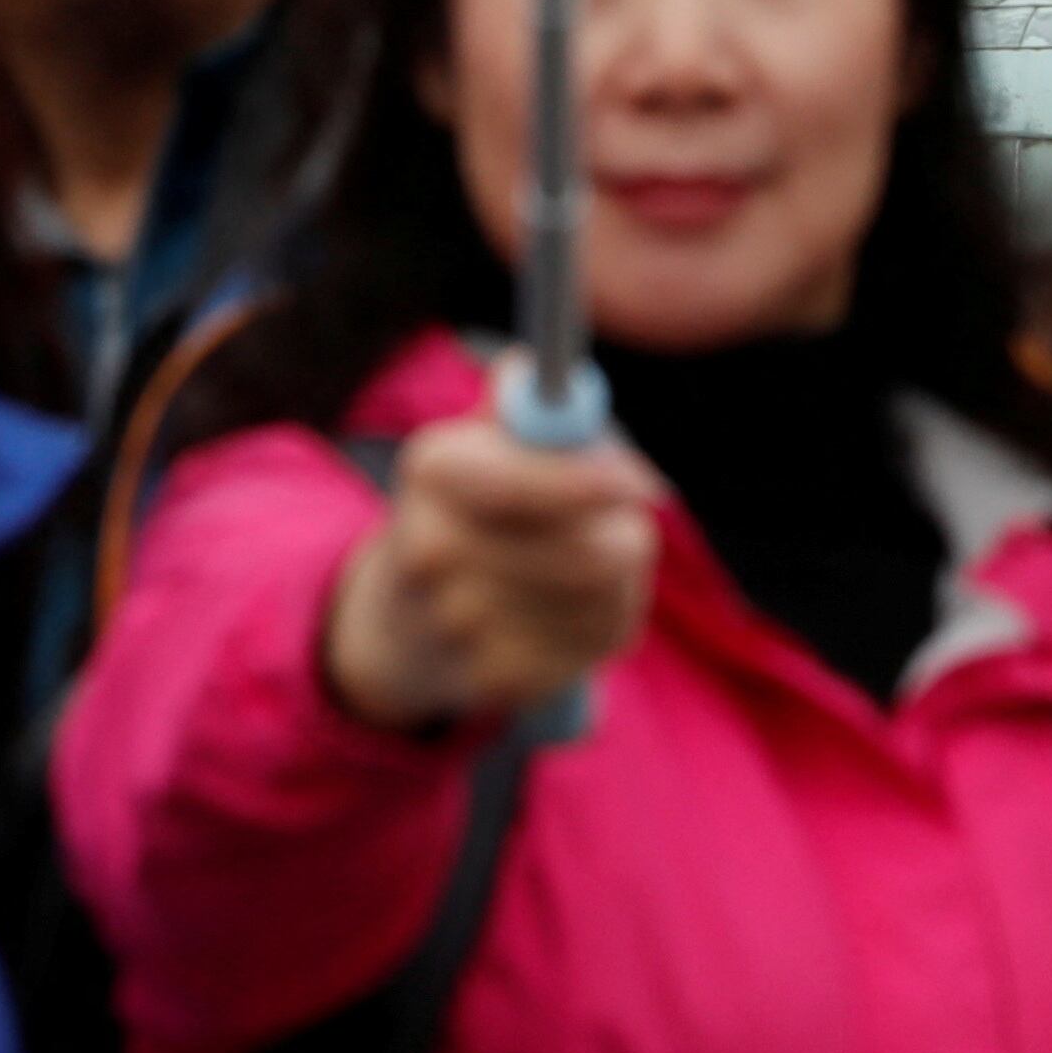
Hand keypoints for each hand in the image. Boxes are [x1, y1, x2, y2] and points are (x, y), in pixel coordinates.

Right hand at [318, 399, 660, 731]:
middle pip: (582, 553)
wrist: (413, 620)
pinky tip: (565, 615)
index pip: (517, 480)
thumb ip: (528, 409)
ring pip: (593, 599)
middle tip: (629, 529)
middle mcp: (429, 546)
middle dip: (619, 538)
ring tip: (586, 568)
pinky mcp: (492, 682)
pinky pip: (584, 649)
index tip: (638, 483)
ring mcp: (456, 623)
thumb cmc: (479, 507)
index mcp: (431, 466)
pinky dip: (593, 629)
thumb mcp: (487, 441)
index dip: (584, 483)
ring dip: (611, 584)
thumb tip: (535, 370)